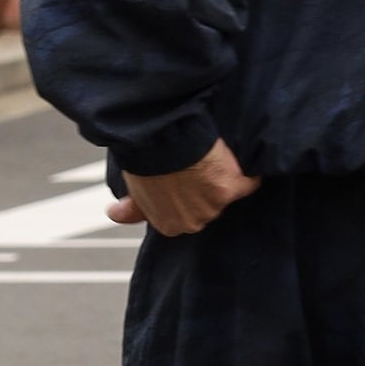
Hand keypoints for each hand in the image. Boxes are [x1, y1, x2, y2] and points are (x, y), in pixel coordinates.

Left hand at [107, 138, 260, 236]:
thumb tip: (115, 214)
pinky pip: (249, 183)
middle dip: (205, 190)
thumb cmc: (145, 160)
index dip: (187, 196)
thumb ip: (132, 207)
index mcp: (170, 226)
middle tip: (198, 167)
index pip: (186, 216)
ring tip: (214, 159)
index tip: (186, 180)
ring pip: (227, 195)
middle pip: (208, 208)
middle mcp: (193, 222)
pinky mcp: (231, 187)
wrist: (160, 140)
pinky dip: (249, 175)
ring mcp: (213, 206)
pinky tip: (246, 167)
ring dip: (224, 179)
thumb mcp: (134, 186)